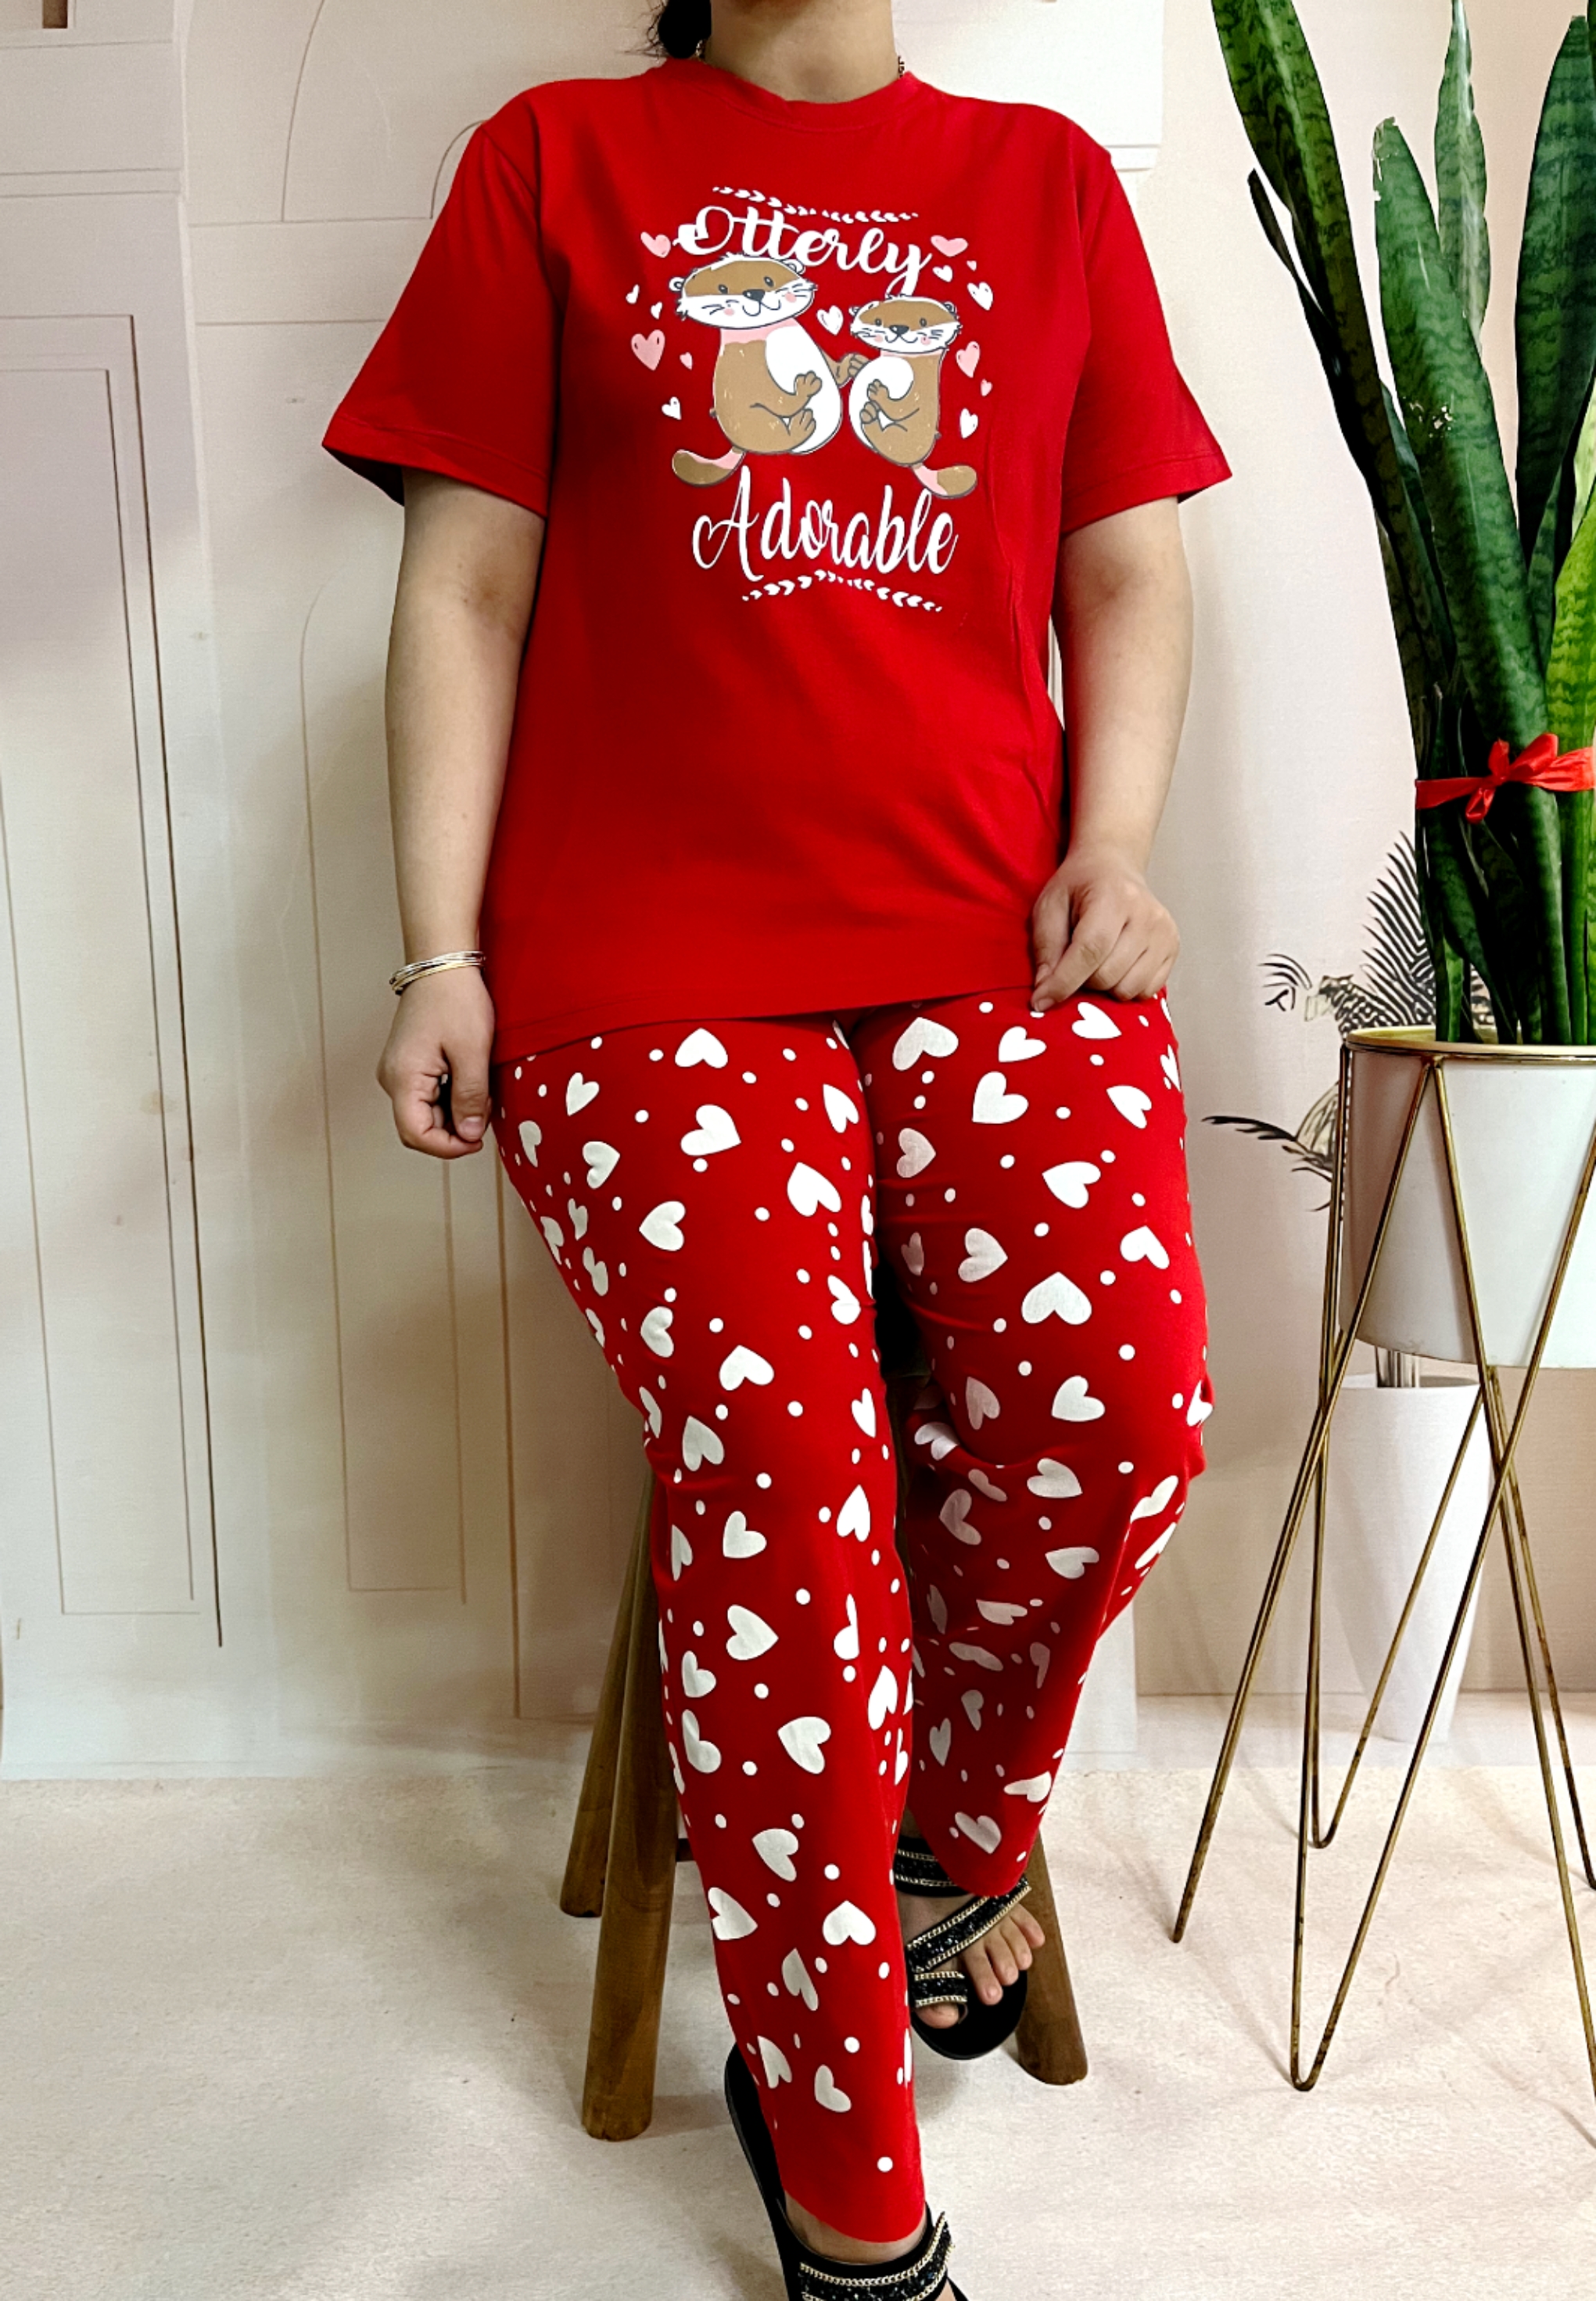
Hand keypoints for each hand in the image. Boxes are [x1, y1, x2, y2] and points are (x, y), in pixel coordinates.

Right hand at [376, 966, 494, 1156]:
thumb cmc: (456, 1000)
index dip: (448, 1147)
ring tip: (480, 1088)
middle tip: (484, 1107)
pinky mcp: (409, 1065)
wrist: (442, 963)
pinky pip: (427, 1095)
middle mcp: (392, 1079)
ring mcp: (398, 1072)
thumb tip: (469, 1135)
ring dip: (455, 1113)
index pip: (416, 1135)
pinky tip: (469, 1080)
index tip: (477, 1141)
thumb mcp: (473, 1053)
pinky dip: (450, 1097)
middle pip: (419, 1127)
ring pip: (425, 1113)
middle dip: (455, 1129)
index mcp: (402, 1078)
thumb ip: (470, 1098)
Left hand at [1030, 841, 1179, 1007]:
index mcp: (1112, 897)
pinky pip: (1147, 991)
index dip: (1064, 982)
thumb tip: (1045, 993)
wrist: (1114, 867)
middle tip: (1075, 963)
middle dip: (1082, 981)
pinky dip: (1126, 988)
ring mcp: (1164, 933)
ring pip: (1127, 989)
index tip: (1041, 1002)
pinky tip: (1118, 966)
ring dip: (1105, 987)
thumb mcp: (1049, 907)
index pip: (1090, 951)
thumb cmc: (1078, 887)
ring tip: (1098, 962)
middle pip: (1107, 975)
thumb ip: (1045, 948)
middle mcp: (1146, 915)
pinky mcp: (1173, 947)